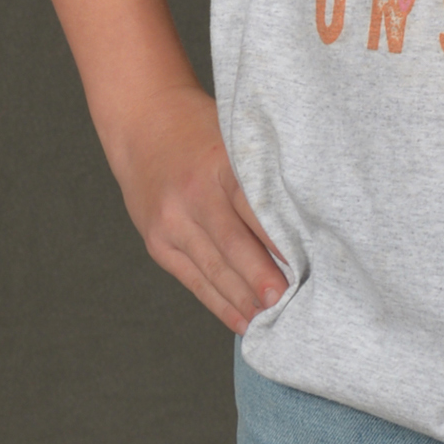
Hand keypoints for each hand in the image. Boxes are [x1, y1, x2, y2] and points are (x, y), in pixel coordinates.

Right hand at [104, 85, 287, 332]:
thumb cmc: (200, 130)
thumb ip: (260, 176)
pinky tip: (243, 320)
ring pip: (213, 269)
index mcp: (218, 163)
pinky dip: (220, 303)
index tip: (303, 263)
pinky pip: (193, 280)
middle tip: (288, 302)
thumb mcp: (232, 138)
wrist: (140, 123)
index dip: (277, 239)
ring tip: (273, 320)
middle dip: (261, 278)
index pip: (252, 206)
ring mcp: (170, 222)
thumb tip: (303, 224)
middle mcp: (192, 195)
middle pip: (232, 244)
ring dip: (244, 299)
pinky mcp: (158, 243)